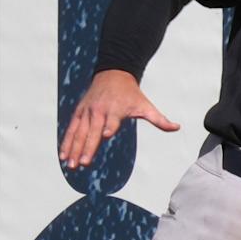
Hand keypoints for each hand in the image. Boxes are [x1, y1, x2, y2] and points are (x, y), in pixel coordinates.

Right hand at [58, 69, 179, 169]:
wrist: (114, 74)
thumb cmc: (131, 94)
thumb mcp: (145, 105)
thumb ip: (159, 119)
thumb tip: (177, 127)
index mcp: (116, 110)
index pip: (112, 122)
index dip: (109, 128)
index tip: (105, 136)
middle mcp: (100, 111)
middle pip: (93, 131)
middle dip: (87, 147)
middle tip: (82, 164)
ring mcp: (88, 112)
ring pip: (79, 132)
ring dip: (73, 149)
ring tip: (70, 165)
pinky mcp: (80, 112)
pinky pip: (72, 129)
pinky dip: (67, 142)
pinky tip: (63, 156)